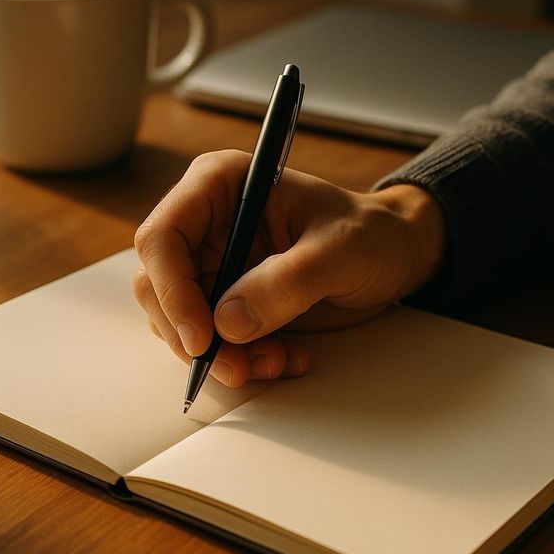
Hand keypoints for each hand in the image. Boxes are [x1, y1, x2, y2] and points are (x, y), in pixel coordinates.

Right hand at [134, 150, 445, 386]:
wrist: (395, 256)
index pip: (163, 237)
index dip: (172, 290)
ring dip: (221, 354)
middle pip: (158, 286)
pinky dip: (241, 360)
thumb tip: (228, 322)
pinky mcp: (229, 300)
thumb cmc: (372, 234)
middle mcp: (206, 223)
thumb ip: (287, 282)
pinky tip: (285, 357)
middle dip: (193, 335)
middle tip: (237, 367)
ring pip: (181, 321)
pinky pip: (212, 341)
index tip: (203, 337)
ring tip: (277, 361)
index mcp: (220, 185)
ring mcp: (215, 264)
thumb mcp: (340, 252)